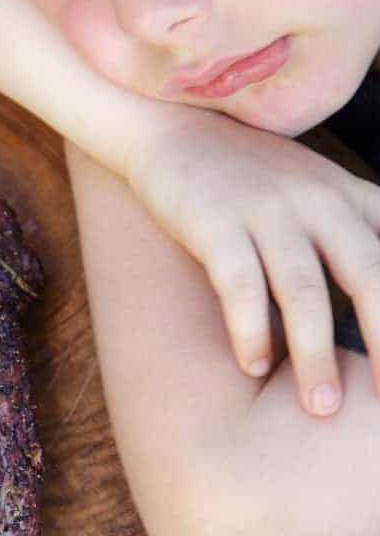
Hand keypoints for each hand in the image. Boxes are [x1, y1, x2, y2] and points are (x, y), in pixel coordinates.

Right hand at [124, 108, 379, 417]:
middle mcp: (319, 201)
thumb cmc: (254, 181)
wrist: (176, 129)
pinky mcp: (214, 220)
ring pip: (303, 288)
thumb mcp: (321, 197)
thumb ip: (359, 240)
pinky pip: (239, 281)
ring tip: (322, 406)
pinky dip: (250, 328)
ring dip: (315, 353)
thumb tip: (373, 315)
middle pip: (370, 274)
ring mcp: (266, 209)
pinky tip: (253, 366)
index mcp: (353, 199)